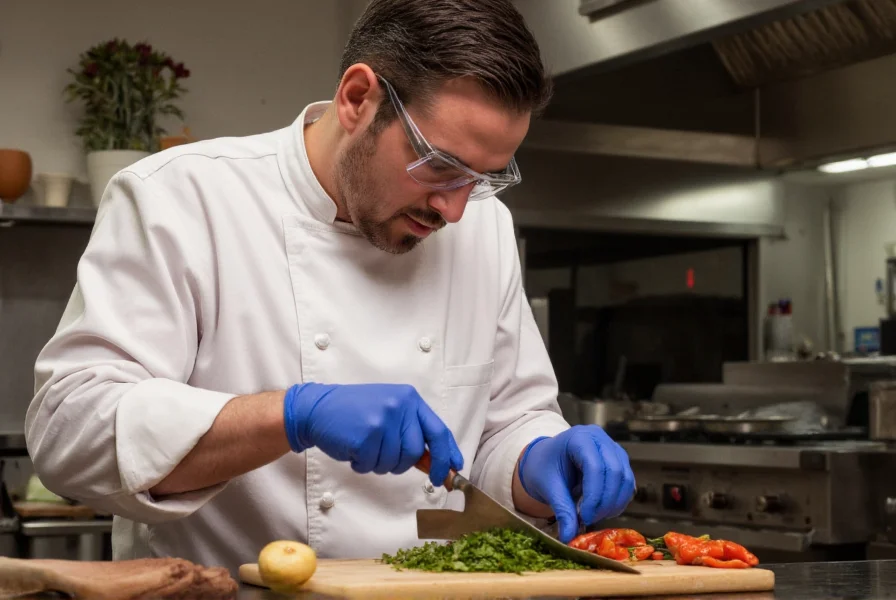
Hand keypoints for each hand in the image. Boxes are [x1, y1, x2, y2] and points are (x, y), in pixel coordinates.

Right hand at [283, 382, 462, 486]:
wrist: (317, 408)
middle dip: (401, 463)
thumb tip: (441, 463)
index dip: (446, 456)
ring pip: (394, 463)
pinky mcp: (366, 436)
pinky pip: (372, 466)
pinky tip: (353, 448)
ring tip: (364, 446)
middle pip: (416, 453)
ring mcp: (383, 420)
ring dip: (378, 464)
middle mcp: (400, 406)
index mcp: (410, 399)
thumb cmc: (355, 413)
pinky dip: (362, 465)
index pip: (439, 432)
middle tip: (382, 456)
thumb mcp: (390, 411)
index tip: (450, 473)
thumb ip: (413, 432)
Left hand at [517, 425, 634, 543]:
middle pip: (615, 472)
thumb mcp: (548, 487)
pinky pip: (627, 482)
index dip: (594, 496)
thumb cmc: (544, 468)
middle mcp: (599, 438)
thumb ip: (562, 510)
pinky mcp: (619, 460)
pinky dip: (618, 500)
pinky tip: (603, 510)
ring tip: (595, 515)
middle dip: (605, 501)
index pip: (595, 467)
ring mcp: (612, 448)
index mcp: (579, 438)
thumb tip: (569, 537)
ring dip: (614, 503)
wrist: (545, 460)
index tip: (585, 517)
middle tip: (590, 519)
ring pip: (625, 478)